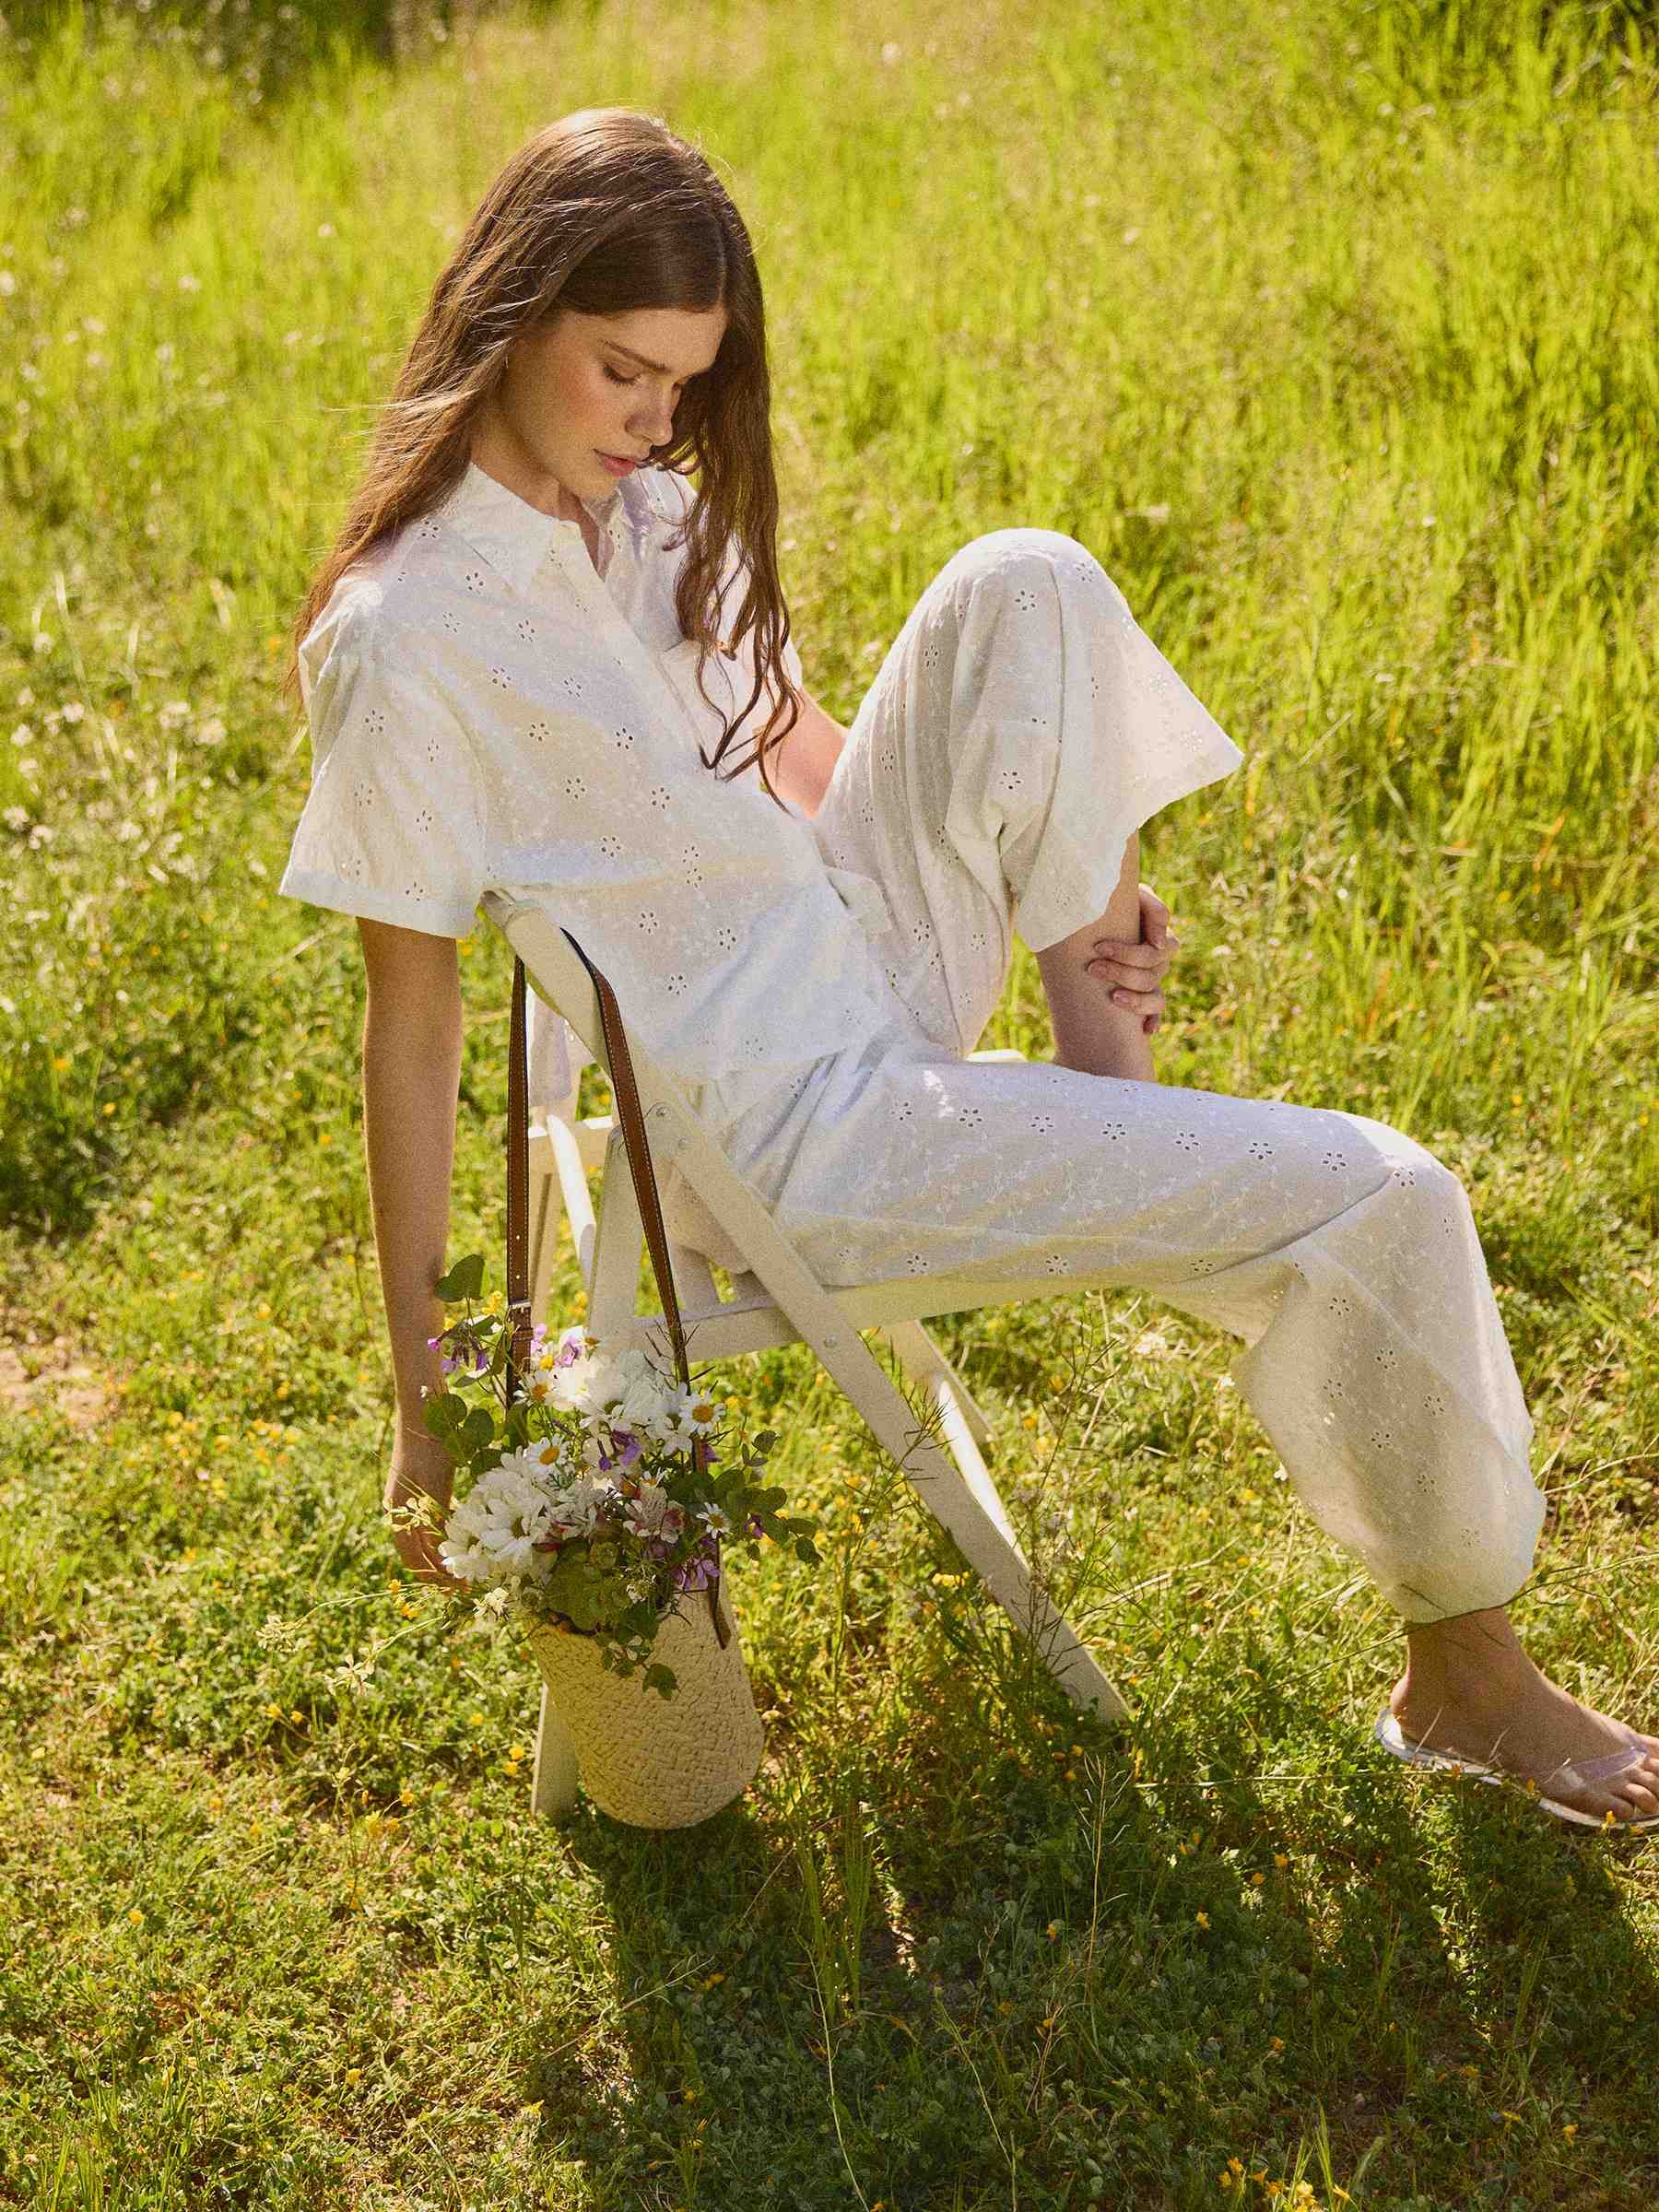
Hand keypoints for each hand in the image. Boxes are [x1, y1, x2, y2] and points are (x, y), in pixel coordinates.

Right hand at [385, 1425, 465, 1590]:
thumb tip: (442, 1553)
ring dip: (437, 1559)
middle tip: (461, 1589)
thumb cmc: (431, 1445)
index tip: (456, 1589)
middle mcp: (397, 1511)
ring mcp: (403, 1503)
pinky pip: (422, 1526)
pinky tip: (454, 1543)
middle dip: (437, 1574)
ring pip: (418, 1542)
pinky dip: (436, 1539)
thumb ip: (437, 1516)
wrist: (420, 1413)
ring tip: (458, 1571)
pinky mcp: (413, 1493)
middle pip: (415, 1555)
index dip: (434, 1577)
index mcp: (399, 1512)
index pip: (414, 1559)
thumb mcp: (438, 1482)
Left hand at [1085, 884, 1177, 1035]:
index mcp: (1159, 938)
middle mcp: (1159, 962)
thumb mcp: (1131, 896)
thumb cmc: (1111, 902)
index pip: (1155, 952)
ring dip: (1136, 1001)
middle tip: (1093, 968)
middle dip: (1121, 973)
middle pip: (1151, 976)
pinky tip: (1145, 1030)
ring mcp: (1152, 981)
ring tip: (1113, 998)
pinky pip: (1155, 1014)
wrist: (1094, 916)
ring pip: (1156, 999)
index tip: (1099, 948)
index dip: (1129, 953)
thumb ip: (1151, 908)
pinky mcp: (1143, 996)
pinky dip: (1152, 1021)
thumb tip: (1159, 942)